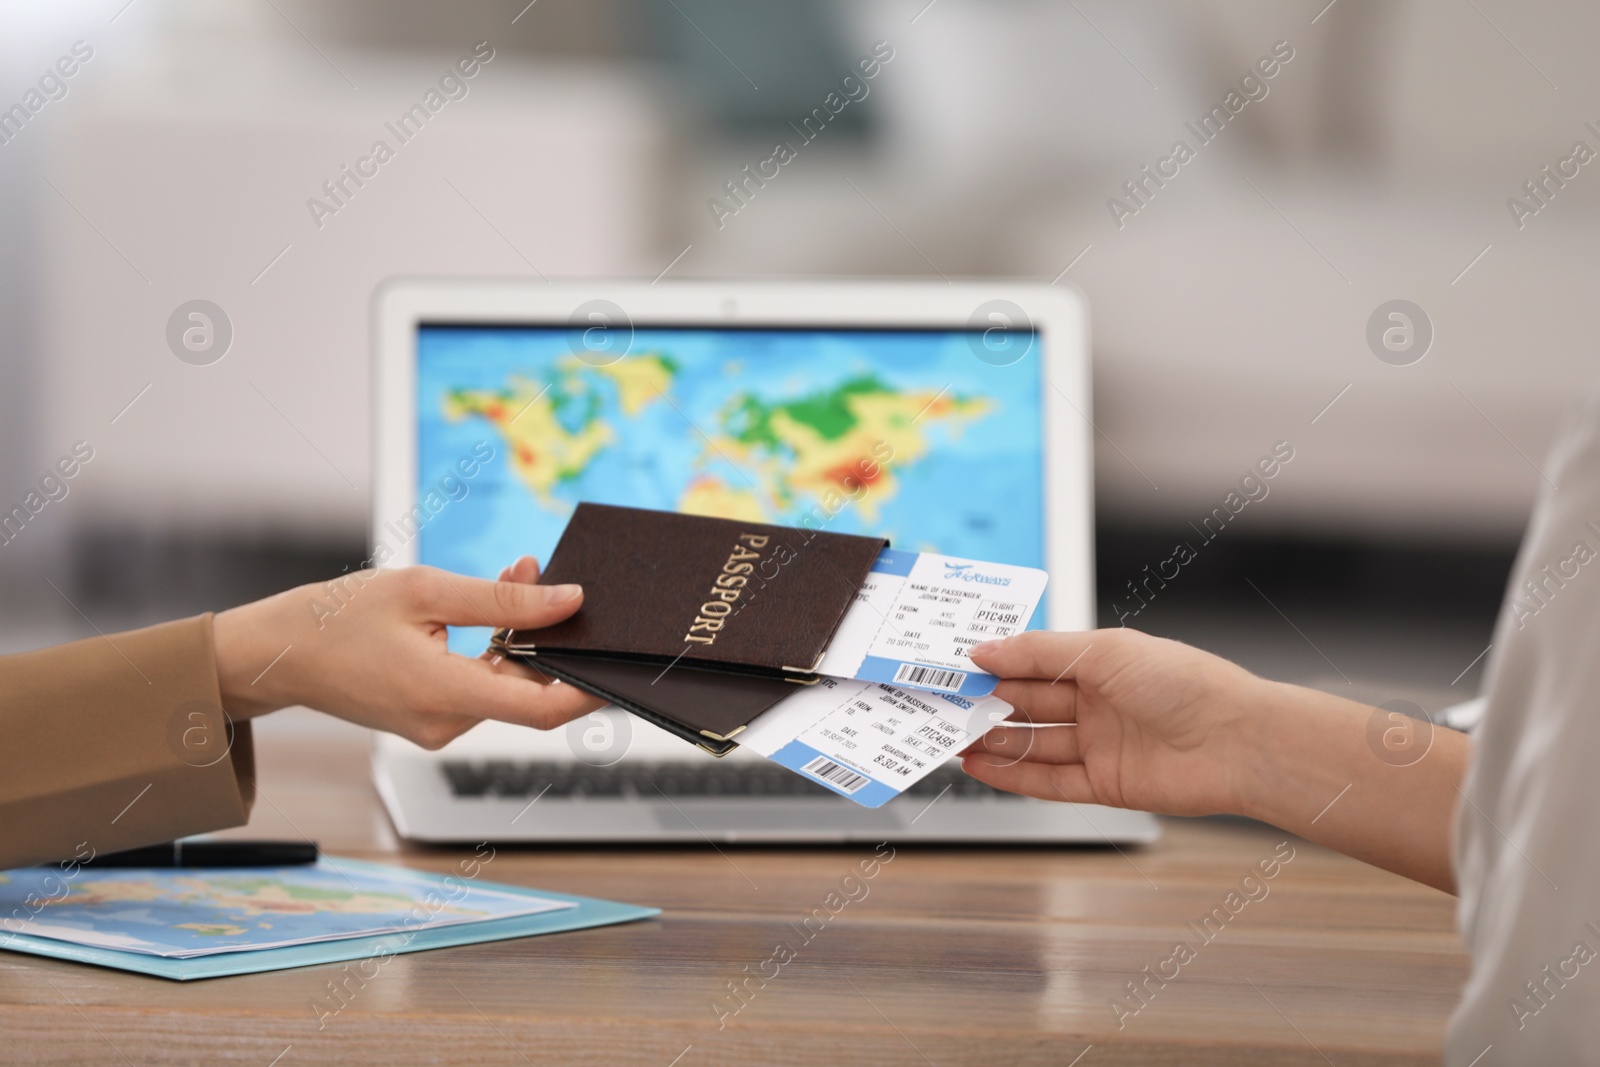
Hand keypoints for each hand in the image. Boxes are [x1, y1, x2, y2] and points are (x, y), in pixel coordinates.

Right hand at [212, 556, 604, 747]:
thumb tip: (570, 600)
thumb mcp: (424, 589)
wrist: (274, 652)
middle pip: (527, 691)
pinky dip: (494, 651)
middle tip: (555, 582)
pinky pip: (480, 687)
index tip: (620, 663)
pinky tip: (490, 610)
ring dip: (520, 638)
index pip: (542, 709)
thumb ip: (502, 599)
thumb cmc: (337, 616)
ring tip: (514, 576)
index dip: (590, 689)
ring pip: (504, 685)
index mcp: (442, 695)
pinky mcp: (430, 720)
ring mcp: (436, 728)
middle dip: (550, 639)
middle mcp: (444, 724)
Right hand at [961, 628, 1273, 815]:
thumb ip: (1038, 652)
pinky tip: (982, 767)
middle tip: (941, 706)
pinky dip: (1014, 776)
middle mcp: (1100, 702)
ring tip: (951, 739)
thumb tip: (984, 650)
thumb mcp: (1103, 651)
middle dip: (985, 704)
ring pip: (1034, 743)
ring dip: (992, 742)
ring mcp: (1102, 744)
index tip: (953, 668)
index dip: (995, 664)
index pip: (1034, 662)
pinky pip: (1050, 781)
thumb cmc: (1184, 683)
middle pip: (1030, 704)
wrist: (1237, 742)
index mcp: (1101, 661)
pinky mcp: (1106, 785)